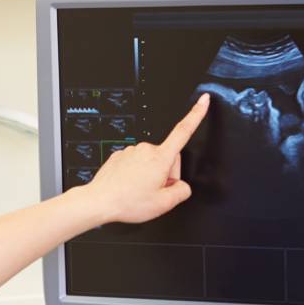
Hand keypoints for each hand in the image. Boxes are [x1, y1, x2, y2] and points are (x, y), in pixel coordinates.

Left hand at [85, 93, 208, 223]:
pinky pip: (136, 163)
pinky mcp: (120, 155)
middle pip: (168, 157)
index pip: (183, 131)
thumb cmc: (128, 202)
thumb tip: (182, 186)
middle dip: (166, 173)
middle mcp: (146, 149)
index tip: (203, 100)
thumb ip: (182, 192)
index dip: (196, 114)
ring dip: (150, 174)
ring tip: (139, 191)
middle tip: (155, 191)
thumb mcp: (164, 204)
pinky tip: (130, 186)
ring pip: (151, 161)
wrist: (99, 201)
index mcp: (160, 158)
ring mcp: (132, 151)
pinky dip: (137, 174)